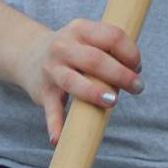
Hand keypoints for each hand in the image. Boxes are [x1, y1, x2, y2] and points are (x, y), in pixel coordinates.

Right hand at [17, 19, 142, 145]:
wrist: (29, 55)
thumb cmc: (72, 51)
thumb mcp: (86, 39)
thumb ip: (108, 52)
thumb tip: (133, 74)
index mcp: (80, 29)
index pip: (111, 36)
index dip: (130, 52)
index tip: (137, 66)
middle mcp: (63, 47)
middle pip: (95, 59)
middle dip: (121, 74)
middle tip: (138, 87)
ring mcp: (51, 69)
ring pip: (73, 81)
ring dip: (95, 93)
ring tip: (113, 101)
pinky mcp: (43, 92)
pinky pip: (51, 109)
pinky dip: (55, 124)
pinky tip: (58, 138)